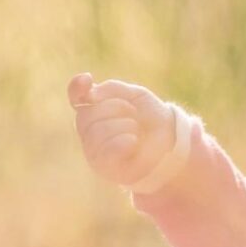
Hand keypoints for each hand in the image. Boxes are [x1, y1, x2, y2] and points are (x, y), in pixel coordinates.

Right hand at [68, 72, 176, 187]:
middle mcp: (88, 130)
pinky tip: (133, 142)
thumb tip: (90, 93)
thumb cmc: (149, 118)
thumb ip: (112, 89)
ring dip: (126, 125)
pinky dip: (124, 142)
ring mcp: (92, 150)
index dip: (77, 88)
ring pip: (98, 131)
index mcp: (93, 110)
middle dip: (117, 108)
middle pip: (88, 114)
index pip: (76, 97)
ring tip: (137, 131)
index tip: (87, 79)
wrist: (168, 140)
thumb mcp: (136, 95)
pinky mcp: (103, 167)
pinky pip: (106, 151)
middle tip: (134, 114)